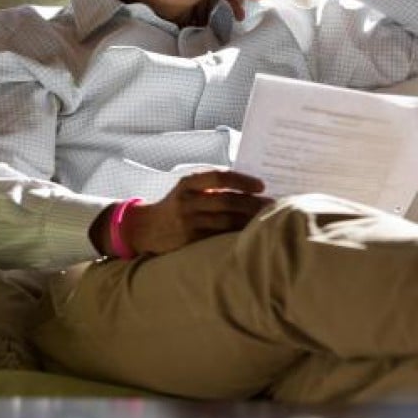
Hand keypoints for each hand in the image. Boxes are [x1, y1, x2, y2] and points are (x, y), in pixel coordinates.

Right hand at [124, 170, 272, 255]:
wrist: (145, 228)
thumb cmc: (176, 205)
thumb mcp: (187, 189)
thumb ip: (211, 185)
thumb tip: (250, 185)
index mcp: (188, 183)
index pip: (219, 177)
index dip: (242, 181)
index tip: (261, 185)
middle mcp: (187, 201)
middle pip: (226, 200)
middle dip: (252, 203)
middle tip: (272, 204)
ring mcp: (188, 222)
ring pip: (225, 220)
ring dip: (248, 220)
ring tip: (266, 218)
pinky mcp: (189, 240)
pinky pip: (218, 237)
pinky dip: (236, 234)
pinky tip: (250, 234)